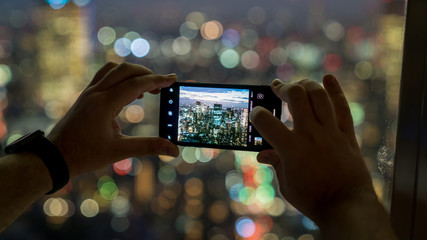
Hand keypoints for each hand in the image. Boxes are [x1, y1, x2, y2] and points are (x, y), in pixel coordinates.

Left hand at [47, 62, 178, 177]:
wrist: (53, 157)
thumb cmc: (84, 155)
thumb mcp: (119, 151)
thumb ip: (148, 147)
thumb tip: (173, 150)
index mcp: (104, 103)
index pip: (136, 84)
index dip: (156, 81)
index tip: (172, 80)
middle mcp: (96, 93)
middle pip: (125, 70)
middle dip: (147, 74)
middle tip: (163, 85)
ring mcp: (89, 93)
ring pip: (113, 70)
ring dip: (132, 73)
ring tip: (147, 88)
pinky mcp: (86, 97)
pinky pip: (105, 77)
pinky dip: (120, 78)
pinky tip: (129, 94)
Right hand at [249, 75, 394, 237]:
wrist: (347, 206)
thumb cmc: (313, 199)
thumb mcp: (286, 185)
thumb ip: (276, 164)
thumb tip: (263, 154)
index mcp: (291, 149)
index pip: (266, 121)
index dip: (256, 114)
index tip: (256, 115)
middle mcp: (311, 135)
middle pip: (296, 96)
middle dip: (283, 88)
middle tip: (277, 88)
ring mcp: (331, 132)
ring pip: (318, 96)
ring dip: (306, 84)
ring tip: (298, 84)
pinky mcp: (346, 134)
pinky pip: (342, 107)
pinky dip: (335, 90)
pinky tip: (328, 78)